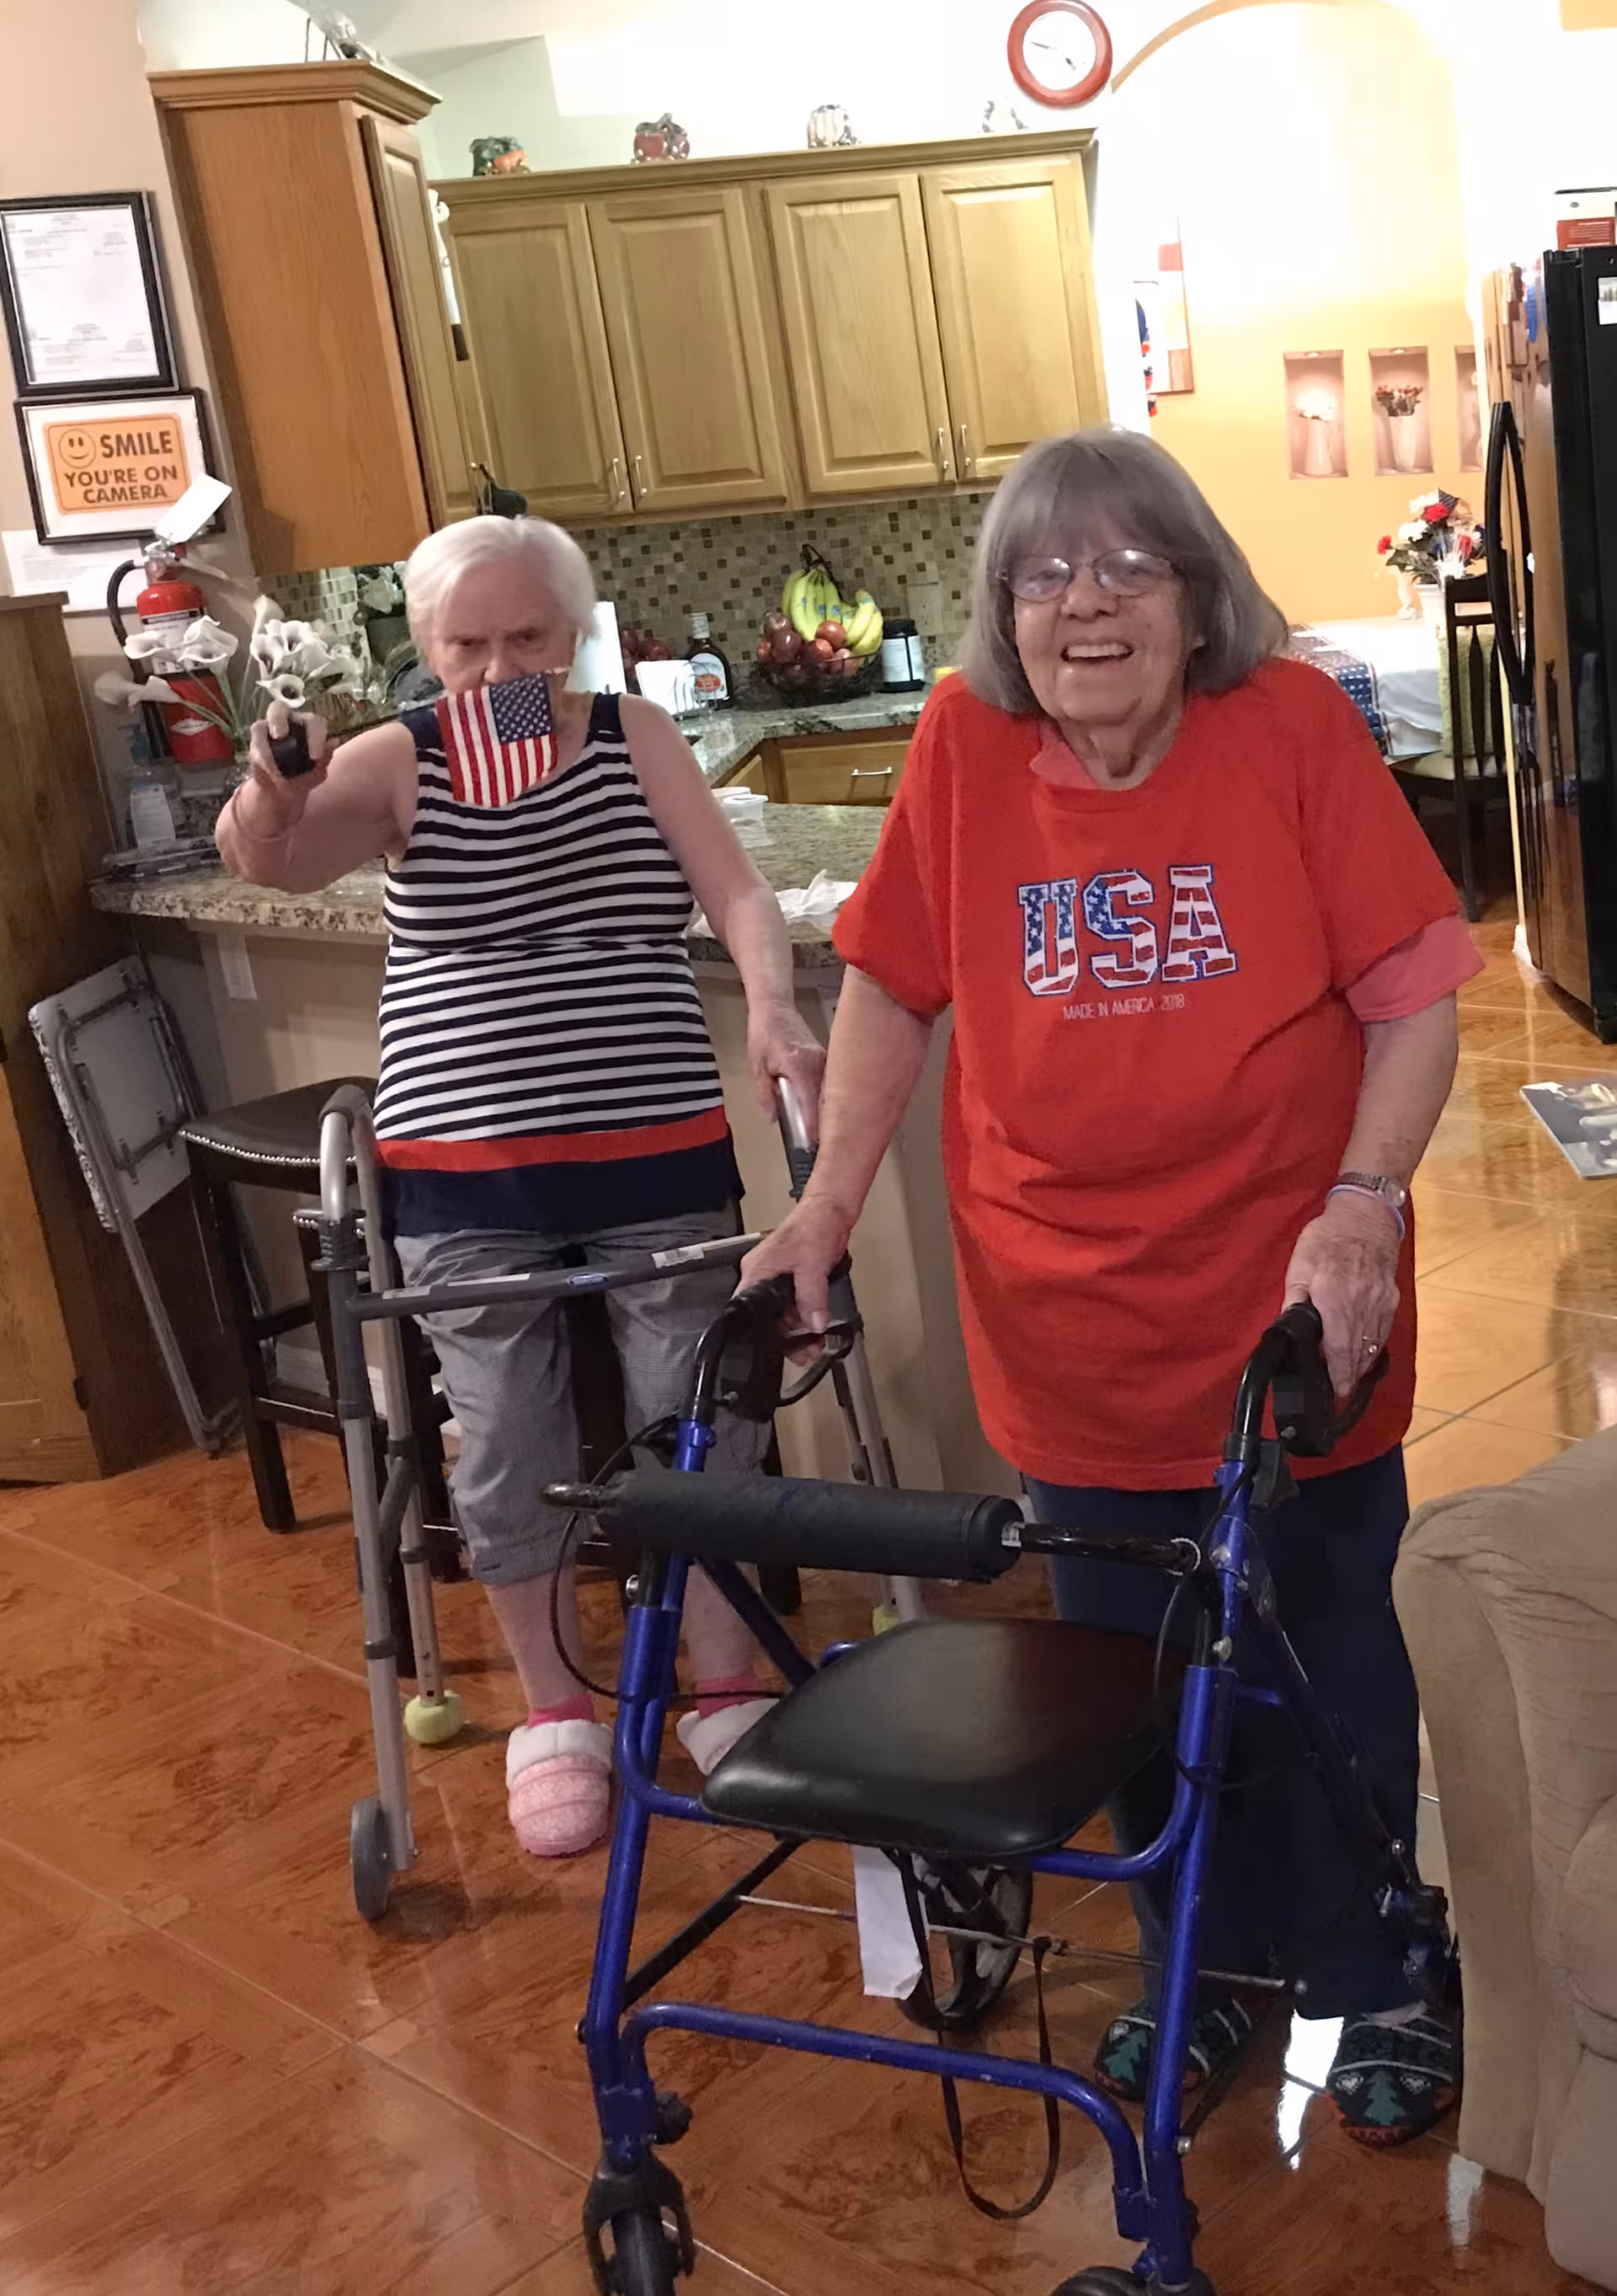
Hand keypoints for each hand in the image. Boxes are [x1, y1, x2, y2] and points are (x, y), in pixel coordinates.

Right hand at [244, 701, 330, 828]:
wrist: (284, 791)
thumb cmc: (305, 776)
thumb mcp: (317, 772)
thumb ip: (325, 758)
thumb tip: (333, 741)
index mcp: (308, 726)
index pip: (314, 721)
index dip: (316, 735)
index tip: (315, 757)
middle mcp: (287, 722)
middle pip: (279, 708)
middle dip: (278, 720)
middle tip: (280, 736)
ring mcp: (269, 729)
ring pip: (261, 723)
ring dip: (263, 741)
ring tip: (271, 758)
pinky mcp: (256, 741)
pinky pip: (255, 741)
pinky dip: (262, 755)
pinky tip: (270, 770)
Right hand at [738, 1193, 852, 1338]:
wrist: (832, 1210)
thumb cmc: (814, 1225)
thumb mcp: (812, 1265)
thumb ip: (811, 1297)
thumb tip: (814, 1323)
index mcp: (757, 1270)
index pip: (748, 1308)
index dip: (760, 1330)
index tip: (776, 1347)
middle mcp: (763, 1275)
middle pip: (767, 1315)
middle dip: (786, 1335)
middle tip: (803, 1351)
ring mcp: (778, 1277)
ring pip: (783, 1312)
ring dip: (799, 1328)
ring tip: (814, 1343)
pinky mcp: (794, 1278)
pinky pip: (795, 1303)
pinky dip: (806, 1315)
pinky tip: (816, 1325)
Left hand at [746, 1001, 825, 1135]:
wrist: (774, 1008)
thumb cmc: (765, 1032)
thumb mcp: (757, 1067)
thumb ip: (765, 1095)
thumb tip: (773, 1116)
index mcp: (799, 1065)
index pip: (811, 1102)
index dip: (814, 1124)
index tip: (814, 1140)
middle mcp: (816, 1062)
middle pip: (825, 1099)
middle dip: (823, 1120)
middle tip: (818, 1140)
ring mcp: (824, 1059)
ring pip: (828, 1091)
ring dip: (824, 1107)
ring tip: (821, 1126)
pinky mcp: (825, 1057)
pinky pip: (828, 1081)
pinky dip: (824, 1094)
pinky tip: (819, 1105)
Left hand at [1282, 1191, 1400, 1398]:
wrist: (1366, 1216)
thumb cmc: (1326, 1239)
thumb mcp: (1299, 1267)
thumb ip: (1294, 1302)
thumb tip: (1289, 1330)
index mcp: (1334, 1297)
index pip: (1339, 1346)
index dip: (1339, 1372)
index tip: (1336, 1390)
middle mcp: (1361, 1303)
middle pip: (1358, 1350)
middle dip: (1349, 1374)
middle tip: (1339, 1390)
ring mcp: (1380, 1301)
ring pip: (1373, 1343)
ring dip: (1361, 1363)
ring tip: (1349, 1377)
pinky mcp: (1391, 1298)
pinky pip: (1383, 1330)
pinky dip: (1373, 1345)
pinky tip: (1364, 1353)